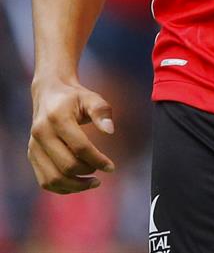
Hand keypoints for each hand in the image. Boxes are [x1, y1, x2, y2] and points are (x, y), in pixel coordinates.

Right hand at [27, 75, 114, 193]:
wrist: (48, 95)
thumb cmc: (75, 98)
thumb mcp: (91, 98)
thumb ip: (102, 112)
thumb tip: (110, 131)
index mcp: (57, 118)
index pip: (80, 147)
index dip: (98, 160)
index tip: (111, 167)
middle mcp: (41, 134)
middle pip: (66, 165)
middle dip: (87, 172)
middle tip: (102, 173)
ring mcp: (33, 147)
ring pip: (52, 178)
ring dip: (74, 186)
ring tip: (93, 183)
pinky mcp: (31, 156)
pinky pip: (44, 181)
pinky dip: (62, 187)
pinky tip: (78, 184)